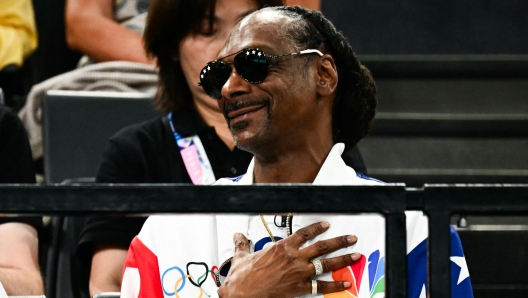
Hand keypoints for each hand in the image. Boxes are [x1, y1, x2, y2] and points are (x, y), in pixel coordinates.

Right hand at [217, 221, 359, 297]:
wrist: (242, 293)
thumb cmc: (243, 277)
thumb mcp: (241, 256)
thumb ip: (242, 244)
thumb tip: (238, 236)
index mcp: (281, 247)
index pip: (304, 233)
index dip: (317, 228)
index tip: (326, 225)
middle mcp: (293, 258)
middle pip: (322, 246)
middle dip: (339, 241)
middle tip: (351, 238)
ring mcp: (298, 273)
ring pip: (326, 263)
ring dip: (343, 258)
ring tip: (355, 254)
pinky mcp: (299, 288)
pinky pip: (321, 286)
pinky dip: (335, 285)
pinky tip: (345, 283)